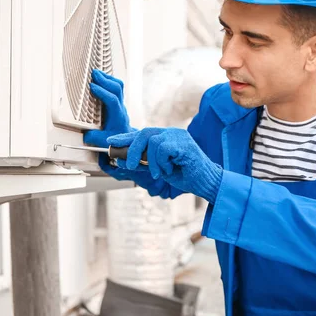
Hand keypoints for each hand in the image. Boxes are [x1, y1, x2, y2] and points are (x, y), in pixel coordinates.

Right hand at [83, 69, 133, 177]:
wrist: (127, 140)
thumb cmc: (116, 140)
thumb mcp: (104, 141)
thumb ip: (94, 138)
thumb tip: (85, 134)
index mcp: (118, 116)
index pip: (112, 100)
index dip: (103, 92)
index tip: (92, 86)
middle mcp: (120, 107)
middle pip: (117, 89)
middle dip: (105, 80)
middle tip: (94, 73)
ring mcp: (120, 103)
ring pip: (118, 86)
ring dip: (108, 78)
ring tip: (97, 73)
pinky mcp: (117, 102)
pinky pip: (116, 87)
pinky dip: (109, 81)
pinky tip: (101, 78)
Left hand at [108, 128, 222, 203]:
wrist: (205, 182)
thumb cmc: (184, 175)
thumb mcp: (158, 169)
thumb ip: (141, 163)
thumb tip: (120, 160)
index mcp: (165, 137)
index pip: (142, 134)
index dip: (125, 137)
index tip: (111, 142)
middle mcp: (172, 133)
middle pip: (145, 133)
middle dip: (132, 149)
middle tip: (128, 164)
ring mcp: (179, 137)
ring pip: (153, 142)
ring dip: (152, 161)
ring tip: (161, 172)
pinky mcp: (185, 144)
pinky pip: (163, 149)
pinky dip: (162, 162)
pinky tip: (170, 169)